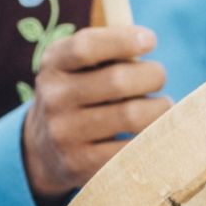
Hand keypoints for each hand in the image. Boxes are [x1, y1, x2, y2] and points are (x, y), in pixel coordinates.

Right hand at [22, 25, 170, 205]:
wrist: (43, 150)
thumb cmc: (79, 94)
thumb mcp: (78, 66)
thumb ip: (108, 49)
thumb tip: (146, 42)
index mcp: (53, 65)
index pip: (85, 47)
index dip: (123, 40)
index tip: (151, 41)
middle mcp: (54, 99)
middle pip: (117, 80)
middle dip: (152, 75)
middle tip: (158, 78)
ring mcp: (64, 134)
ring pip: (131, 116)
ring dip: (159, 108)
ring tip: (162, 106)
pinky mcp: (80, 165)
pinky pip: (130, 149)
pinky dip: (151, 138)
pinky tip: (153, 132)